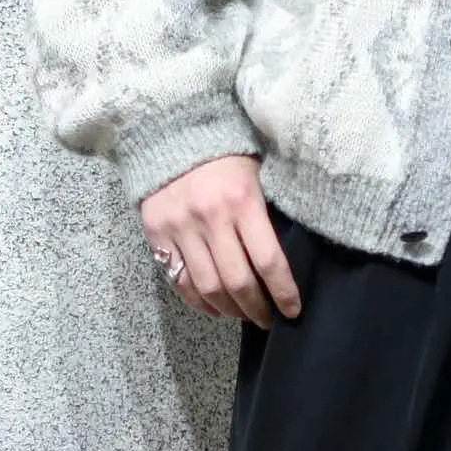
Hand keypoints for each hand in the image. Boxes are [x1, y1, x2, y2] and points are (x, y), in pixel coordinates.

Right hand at [139, 154, 303, 326]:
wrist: (171, 131)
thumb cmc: (227, 153)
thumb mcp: (258, 173)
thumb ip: (266, 212)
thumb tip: (285, 255)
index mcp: (242, 200)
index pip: (268, 259)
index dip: (283, 291)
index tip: (294, 310)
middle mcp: (210, 218)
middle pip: (237, 281)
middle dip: (257, 308)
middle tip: (268, 318)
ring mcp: (180, 228)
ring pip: (207, 287)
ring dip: (229, 310)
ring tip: (243, 315)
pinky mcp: (156, 235)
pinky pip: (179, 280)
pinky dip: (198, 301)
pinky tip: (214, 307)